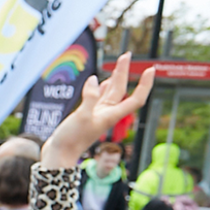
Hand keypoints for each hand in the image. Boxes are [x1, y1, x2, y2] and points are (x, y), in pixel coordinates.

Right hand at [45, 52, 152, 167]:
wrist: (59, 155)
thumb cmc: (71, 140)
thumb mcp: (80, 117)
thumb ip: (89, 98)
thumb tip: (93, 79)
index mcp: (111, 115)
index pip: (135, 98)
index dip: (145, 85)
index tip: (151, 70)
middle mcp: (107, 114)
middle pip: (121, 90)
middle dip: (124, 72)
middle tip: (126, 55)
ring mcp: (97, 115)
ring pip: (110, 93)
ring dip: (115, 78)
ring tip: (118, 65)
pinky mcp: (87, 116)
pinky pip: (98, 98)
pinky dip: (100, 88)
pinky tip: (100, 82)